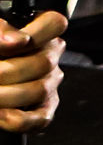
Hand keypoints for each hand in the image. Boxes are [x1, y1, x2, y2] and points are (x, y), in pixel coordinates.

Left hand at [0, 8, 66, 131]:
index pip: (55, 24)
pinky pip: (39, 119)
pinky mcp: (43, 111)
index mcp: (39, 34)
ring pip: (40, 91)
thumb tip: (16, 41)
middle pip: (44, 63)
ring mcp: (48, 85)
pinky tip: (0, 115)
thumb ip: (0, 31)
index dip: (38, 33)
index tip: (11, 44)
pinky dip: (16, 119)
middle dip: (7, 72)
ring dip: (6, 96)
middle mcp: (49, 58)